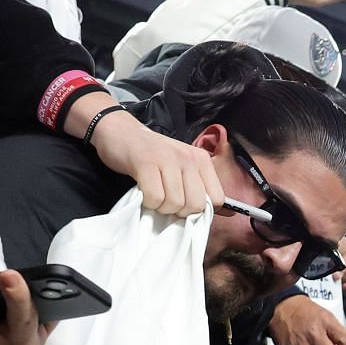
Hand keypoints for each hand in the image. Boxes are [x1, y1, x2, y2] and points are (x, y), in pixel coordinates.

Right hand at [88, 110, 223, 216]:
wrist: (118, 131)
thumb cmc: (151, 156)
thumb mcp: (181, 167)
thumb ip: (200, 187)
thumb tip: (226, 213)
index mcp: (201, 160)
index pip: (218, 199)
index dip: (201, 210)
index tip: (185, 206)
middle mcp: (188, 158)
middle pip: (196, 205)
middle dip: (180, 211)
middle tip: (166, 201)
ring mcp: (167, 159)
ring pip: (175, 203)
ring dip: (161, 207)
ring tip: (153, 194)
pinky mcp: (146, 163)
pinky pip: (155, 198)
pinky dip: (148, 202)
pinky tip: (143, 191)